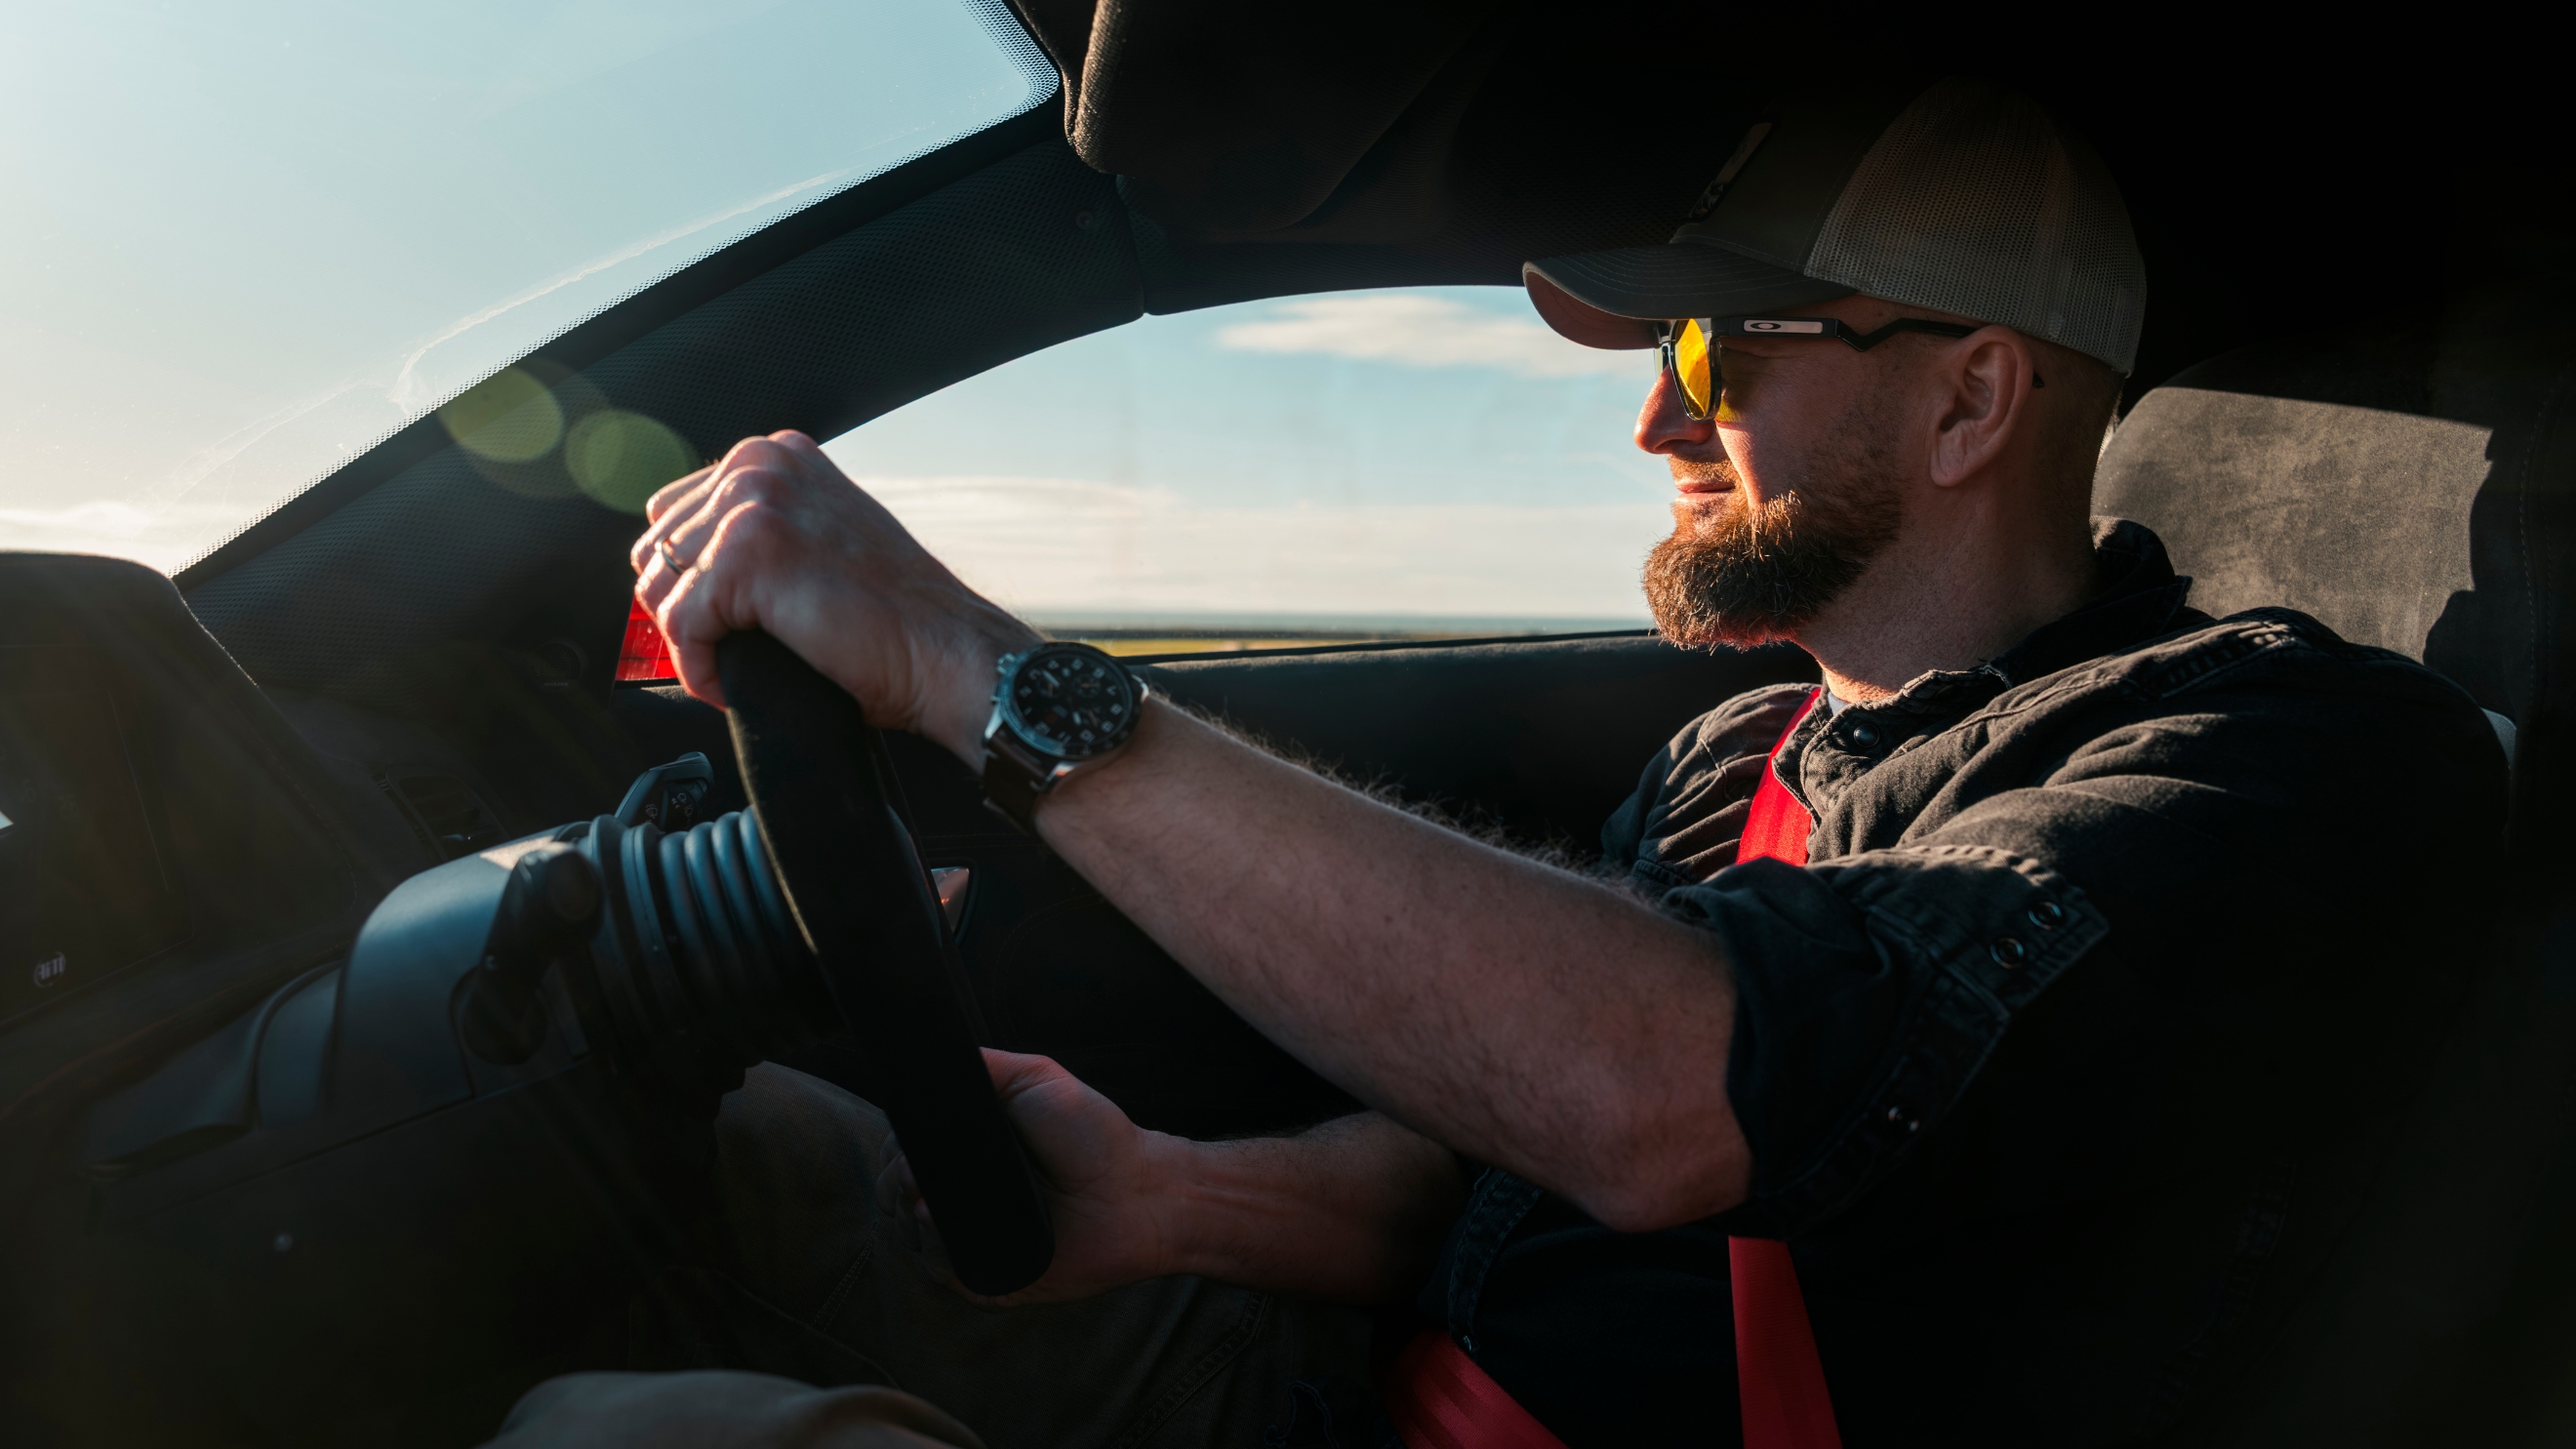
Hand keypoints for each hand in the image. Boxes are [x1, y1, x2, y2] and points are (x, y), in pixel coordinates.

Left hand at [630, 430, 1040, 762]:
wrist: (946, 651)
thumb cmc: (897, 615)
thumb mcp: (822, 538)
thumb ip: (764, 529)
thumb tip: (693, 564)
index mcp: (775, 454)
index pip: (674, 513)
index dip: (689, 579)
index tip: (720, 622)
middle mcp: (760, 464)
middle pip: (657, 545)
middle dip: (683, 608)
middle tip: (725, 649)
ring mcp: (753, 502)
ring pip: (660, 585)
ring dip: (690, 641)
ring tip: (731, 667)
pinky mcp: (748, 554)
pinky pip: (680, 626)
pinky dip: (699, 669)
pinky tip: (732, 684)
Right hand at [877, 1049, 1190, 1306]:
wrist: (1136, 1191)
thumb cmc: (1092, 1134)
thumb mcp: (1034, 1078)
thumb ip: (982, 1066)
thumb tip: (927, 1056)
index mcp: (966, 1156)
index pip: (903, 1156)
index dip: (895, 1152)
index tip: (904, 1147)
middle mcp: (962, 1199)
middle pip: (894, 1197)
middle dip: (894, 1183)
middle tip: (915, 1174)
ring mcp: (971, 1240)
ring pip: (907, 1237)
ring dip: (905, 1217)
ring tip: (926, 1200)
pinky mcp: (987, 1278)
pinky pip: (941, 1271)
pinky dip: (933, 1251)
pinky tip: (940, 1227)